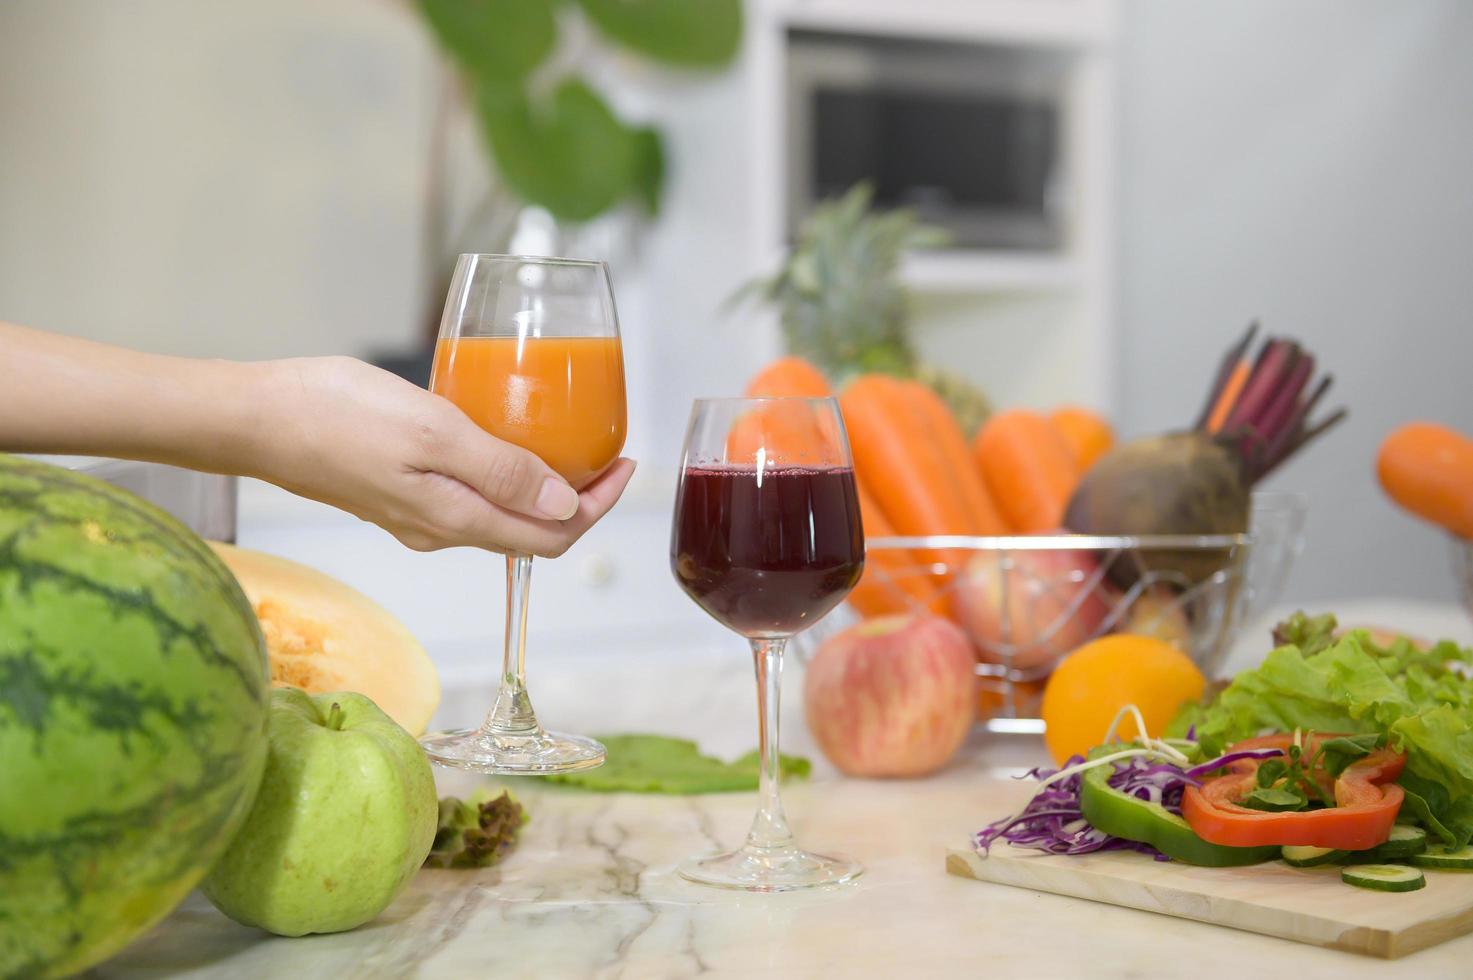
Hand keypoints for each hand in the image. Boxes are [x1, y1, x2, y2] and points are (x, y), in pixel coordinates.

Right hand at [255, 357, 635, 555]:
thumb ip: (500, 472)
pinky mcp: (394, 492)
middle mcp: (439, 530)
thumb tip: (564, 508)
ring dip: (540, 486)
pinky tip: (501, 434)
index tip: (625, 465)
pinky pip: (466, 494)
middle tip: (605, 451)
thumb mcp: (433, 433)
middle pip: (530, 531)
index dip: (597, 507)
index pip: (551, 538)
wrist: (252, 417)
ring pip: (499, 513)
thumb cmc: (334, 415)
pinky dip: (501, 473)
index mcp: (455, 521)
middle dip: (578, 498)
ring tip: (565, 441)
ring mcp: (415, 514)